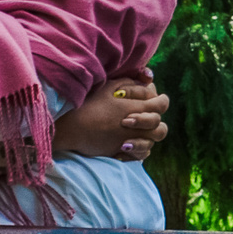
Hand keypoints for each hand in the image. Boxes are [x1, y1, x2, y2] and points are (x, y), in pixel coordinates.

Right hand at [54, 82, 171, 160]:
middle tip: (145, 115)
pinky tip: (130, 142)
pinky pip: (142, 154)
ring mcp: (130, 141)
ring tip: (136, 130)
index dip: (162, 101)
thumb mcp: (107, 88)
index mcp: (134, 108)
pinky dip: (140, 149)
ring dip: (148, 136)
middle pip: (160, 126)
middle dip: (155, 120)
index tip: (159, 99)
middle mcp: (136, 127)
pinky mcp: (122, 153)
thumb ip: (129, 82)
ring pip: (152, 142)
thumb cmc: (87, 106)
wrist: (70, 129)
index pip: (161, 105)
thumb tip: (147, 79)